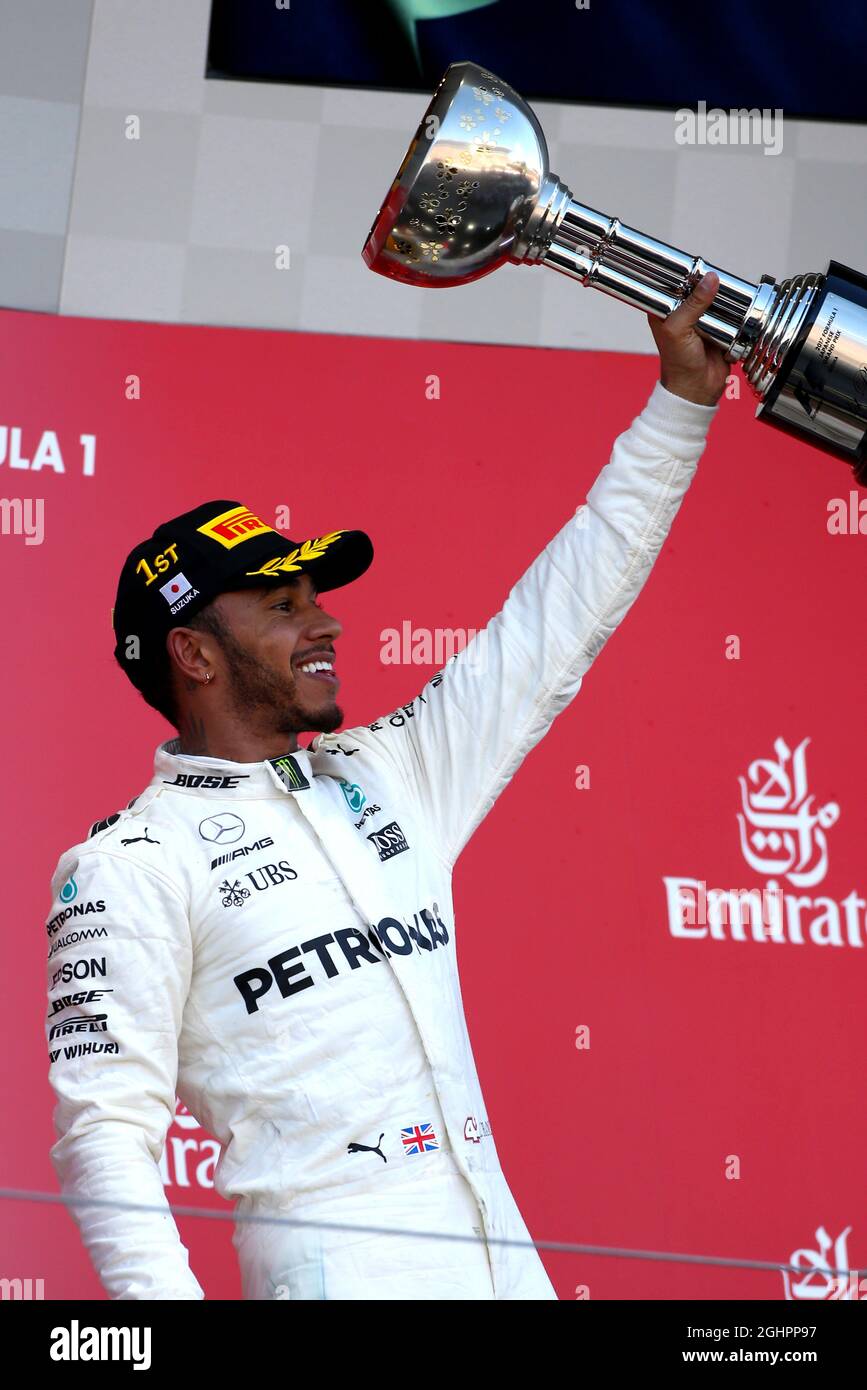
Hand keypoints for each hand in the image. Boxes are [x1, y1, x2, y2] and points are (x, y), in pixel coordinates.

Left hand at [647, 270, 729, 405]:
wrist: (697, 390)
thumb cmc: (678, 364)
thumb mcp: (678, 329)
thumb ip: (693, 304)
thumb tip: (710, 280)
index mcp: (666, 309)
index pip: (674, 281)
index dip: (684, 272)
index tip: (698, 265)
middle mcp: (683, 312)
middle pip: (699, 287)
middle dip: (709, 284)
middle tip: (718, 281)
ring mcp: (702, 320)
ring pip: (717, 298)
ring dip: (725, 300)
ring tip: (729, 298)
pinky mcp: (720, 328)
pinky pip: (731, 313)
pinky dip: (735, 313)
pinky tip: (737, 310)